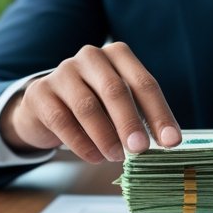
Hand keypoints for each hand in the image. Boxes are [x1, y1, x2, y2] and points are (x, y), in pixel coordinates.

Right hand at [0, 42, 180, 163]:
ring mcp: (63, 72)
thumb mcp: (120, 104)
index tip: (172, 141)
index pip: (144, 83)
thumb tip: (164, 144)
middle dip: (130, 123)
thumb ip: (140, 117)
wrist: (47, 106)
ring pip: (87, 106)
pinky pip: (62, 120)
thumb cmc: (95, 105)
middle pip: (115, 90)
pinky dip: (82, 143)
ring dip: (105, 136)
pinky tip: (95, 157)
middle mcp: (91, 57)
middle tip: (140, 149)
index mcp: (118, 54)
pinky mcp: (40, 92)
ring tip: (117, 157)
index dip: (159, 113)